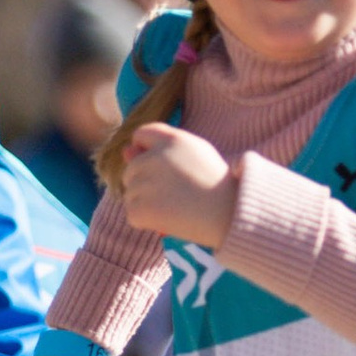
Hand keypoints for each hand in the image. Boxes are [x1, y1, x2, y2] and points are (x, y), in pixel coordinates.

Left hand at [119, 123, 235, 243]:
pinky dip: (146, 221)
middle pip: (132, 167)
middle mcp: (154, 158)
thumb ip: (160, 148)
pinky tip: (168, 220)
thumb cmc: (216, 184)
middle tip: (176, 193)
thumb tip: (125, 151)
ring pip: (130, 192)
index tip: (161, 168)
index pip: (141, 135)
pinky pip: (132, 214)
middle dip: (146, 181)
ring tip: (176, 207)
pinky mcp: (141, 208)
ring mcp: (145, 183)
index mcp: (170, 140)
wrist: (230, 215)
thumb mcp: (195, 154)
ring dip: (146, 202)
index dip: (147, 150)